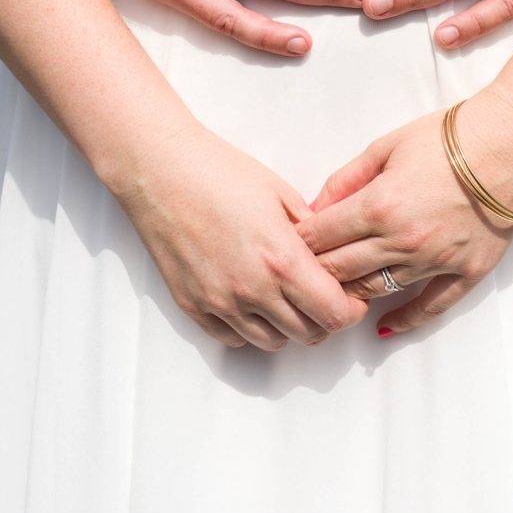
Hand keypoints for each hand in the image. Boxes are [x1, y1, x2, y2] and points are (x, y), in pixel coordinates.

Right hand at [115, 121, 367, 349]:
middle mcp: (252, 289)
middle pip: (309, 334)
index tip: (352, 297)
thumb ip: (313, 233)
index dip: (351, 309)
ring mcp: (220, 302)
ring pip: (273, 342)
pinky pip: (234, 338)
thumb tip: (332, 256)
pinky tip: (252, 300)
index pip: (334, 313)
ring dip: (288, 327)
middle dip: (325, 320)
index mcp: (281, 259)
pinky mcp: (193, 306)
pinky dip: (250, 327)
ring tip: (287, 297)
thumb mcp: (282, 194)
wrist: (160, 169)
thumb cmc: (219, 172)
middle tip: (324, 297)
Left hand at [298, 93, 512, 335]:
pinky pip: (430, 306)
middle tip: (300, 275)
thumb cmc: (449, 137)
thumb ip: (345, 180)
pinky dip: (405, 319)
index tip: (286, 248)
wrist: (512, 142)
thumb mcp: (386, 147)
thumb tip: (315, 208)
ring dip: (351, 294)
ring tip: (334, 295)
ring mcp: (435, 260)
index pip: (321, 238)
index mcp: (379, 205)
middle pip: (341, 271)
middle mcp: (403, 240)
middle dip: (314, 273)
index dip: (298, 245)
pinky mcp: (466, 271)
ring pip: (377, 291)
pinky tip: (384, 327)